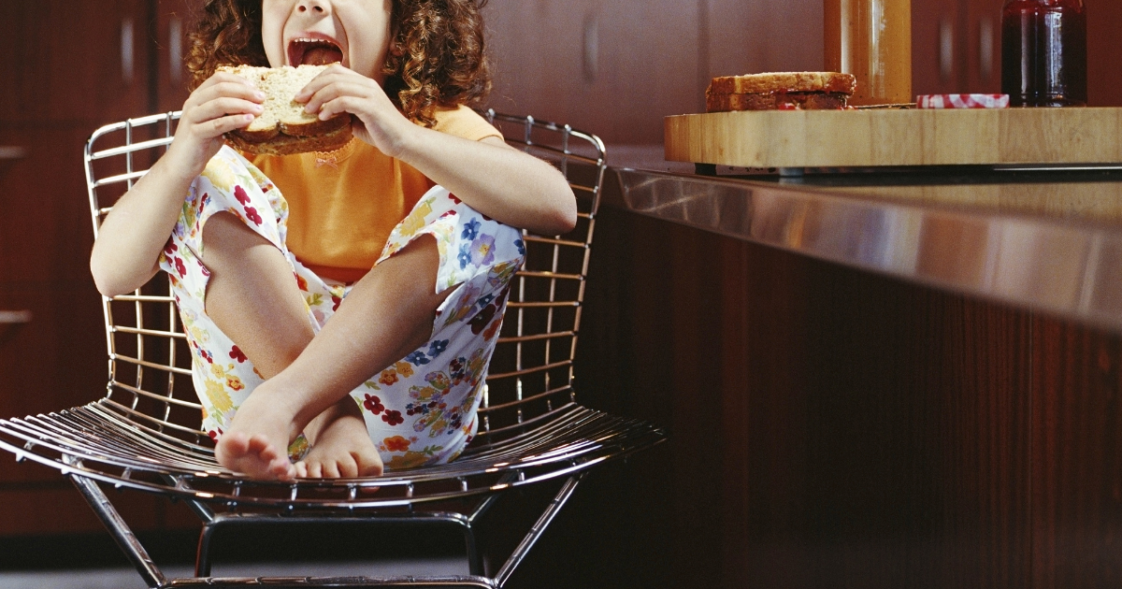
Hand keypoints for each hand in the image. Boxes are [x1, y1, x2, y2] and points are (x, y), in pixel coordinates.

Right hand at [164, 72, 264, 180]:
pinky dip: (235, 120)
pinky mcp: (195, 133)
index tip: (255, 87)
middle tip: (261, 98)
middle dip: (244, 91)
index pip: (218, 78)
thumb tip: (254, 105)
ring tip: (259, 109)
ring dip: (242, 105)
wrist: (181, 164)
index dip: (238, 80)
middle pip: (220, 88)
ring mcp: (192, 117)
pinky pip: (218, 124)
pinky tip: (248, 120)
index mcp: (198, 97)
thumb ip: (228, 112)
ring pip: (219, 104)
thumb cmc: (202, 143)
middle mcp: (193, 103)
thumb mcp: (216, 122)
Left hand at [295, 64, 413, 157]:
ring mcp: (370, 95)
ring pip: (336, 86)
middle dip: (311, 87)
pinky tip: (323, 117)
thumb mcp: (357, 117)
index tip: (302, 93)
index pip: (335, 71)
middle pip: (332, 76)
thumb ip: (343, 109)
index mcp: (364, 83)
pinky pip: (344, 101)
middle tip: (299, 100)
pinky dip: (330, 107)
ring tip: (308, 110)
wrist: (403, 142)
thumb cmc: (380, 131)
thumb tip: (319, 109)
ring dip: (318, 98)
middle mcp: (367, 84)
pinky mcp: (371, 107)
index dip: (315, 79)